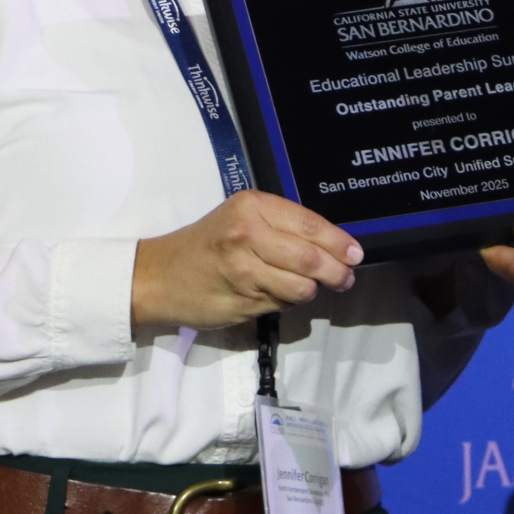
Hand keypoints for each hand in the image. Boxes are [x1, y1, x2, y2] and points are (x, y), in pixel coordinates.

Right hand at [132, 191, 361, 331]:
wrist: (157, 275)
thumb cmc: (205, 244)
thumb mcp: (241, 217)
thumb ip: (282, 226)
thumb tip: (333, 245)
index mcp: (252, 208)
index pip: (309, 225)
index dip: (339, 243)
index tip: (356, 254)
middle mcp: (247, 236)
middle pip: (310, 260)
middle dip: (336, 272)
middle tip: (346, 278)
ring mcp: (243, 272)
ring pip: (301, 288)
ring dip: (311, 291)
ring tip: (306, 286)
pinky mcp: (240, 302)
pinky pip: (281, 305)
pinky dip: (286, 302)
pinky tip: (273, 293)